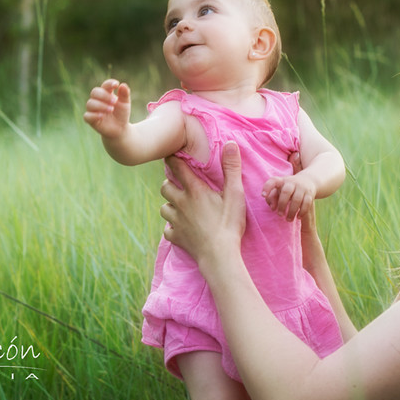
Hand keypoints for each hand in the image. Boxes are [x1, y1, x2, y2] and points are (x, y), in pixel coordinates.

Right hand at [83, 79, 130, 138]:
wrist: (120, 129)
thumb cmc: (121, 114)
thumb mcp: (125, 104)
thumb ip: (124, 95)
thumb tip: (123, 85)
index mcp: (106, 93)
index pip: (105, 85)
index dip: (109, 84)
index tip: (116, 84)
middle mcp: (97, 100)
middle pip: (95, 92)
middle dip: (104, 95)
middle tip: (114, 101)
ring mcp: (93, 110)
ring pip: (90, 103)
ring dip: (101, 105)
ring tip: (111, 109)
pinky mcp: (90, 120)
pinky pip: (87, 116)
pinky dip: (93, 115)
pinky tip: (102, 116)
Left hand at [160, 141, 245, 264]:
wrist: (219, 256)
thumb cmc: (229, 224)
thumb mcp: (235, 194)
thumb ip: (231, 168)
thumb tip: (230, 144)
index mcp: (194, 190)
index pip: (177, 167)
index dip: (173, 159)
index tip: (172, 156)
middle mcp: (180, 203)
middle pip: (165, 187)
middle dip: (170, 184)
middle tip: (180, 184)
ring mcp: (176, 221)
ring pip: (164, 208)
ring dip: (170, 205)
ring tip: (181, 206)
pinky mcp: (176, 237)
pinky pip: (168, 230)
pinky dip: (172, 227)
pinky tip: (181, 228)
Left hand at [262, 172, 316, 220]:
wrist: (308, 181)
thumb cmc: (288, 188)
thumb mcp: (279, 190)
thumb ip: (272, 198)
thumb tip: (272, 208)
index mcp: (282, 181)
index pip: (273, 181)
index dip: (267, 187)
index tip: (262, 195)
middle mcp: (292, 182)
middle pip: (286, 192)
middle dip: (282, 204)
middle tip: (280, 215)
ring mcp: (302, 187)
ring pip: (297, 199)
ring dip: (292, 211)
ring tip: (288, 220)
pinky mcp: (310, 193)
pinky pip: (307, 203)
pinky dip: (302, 212)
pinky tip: (298, 217)